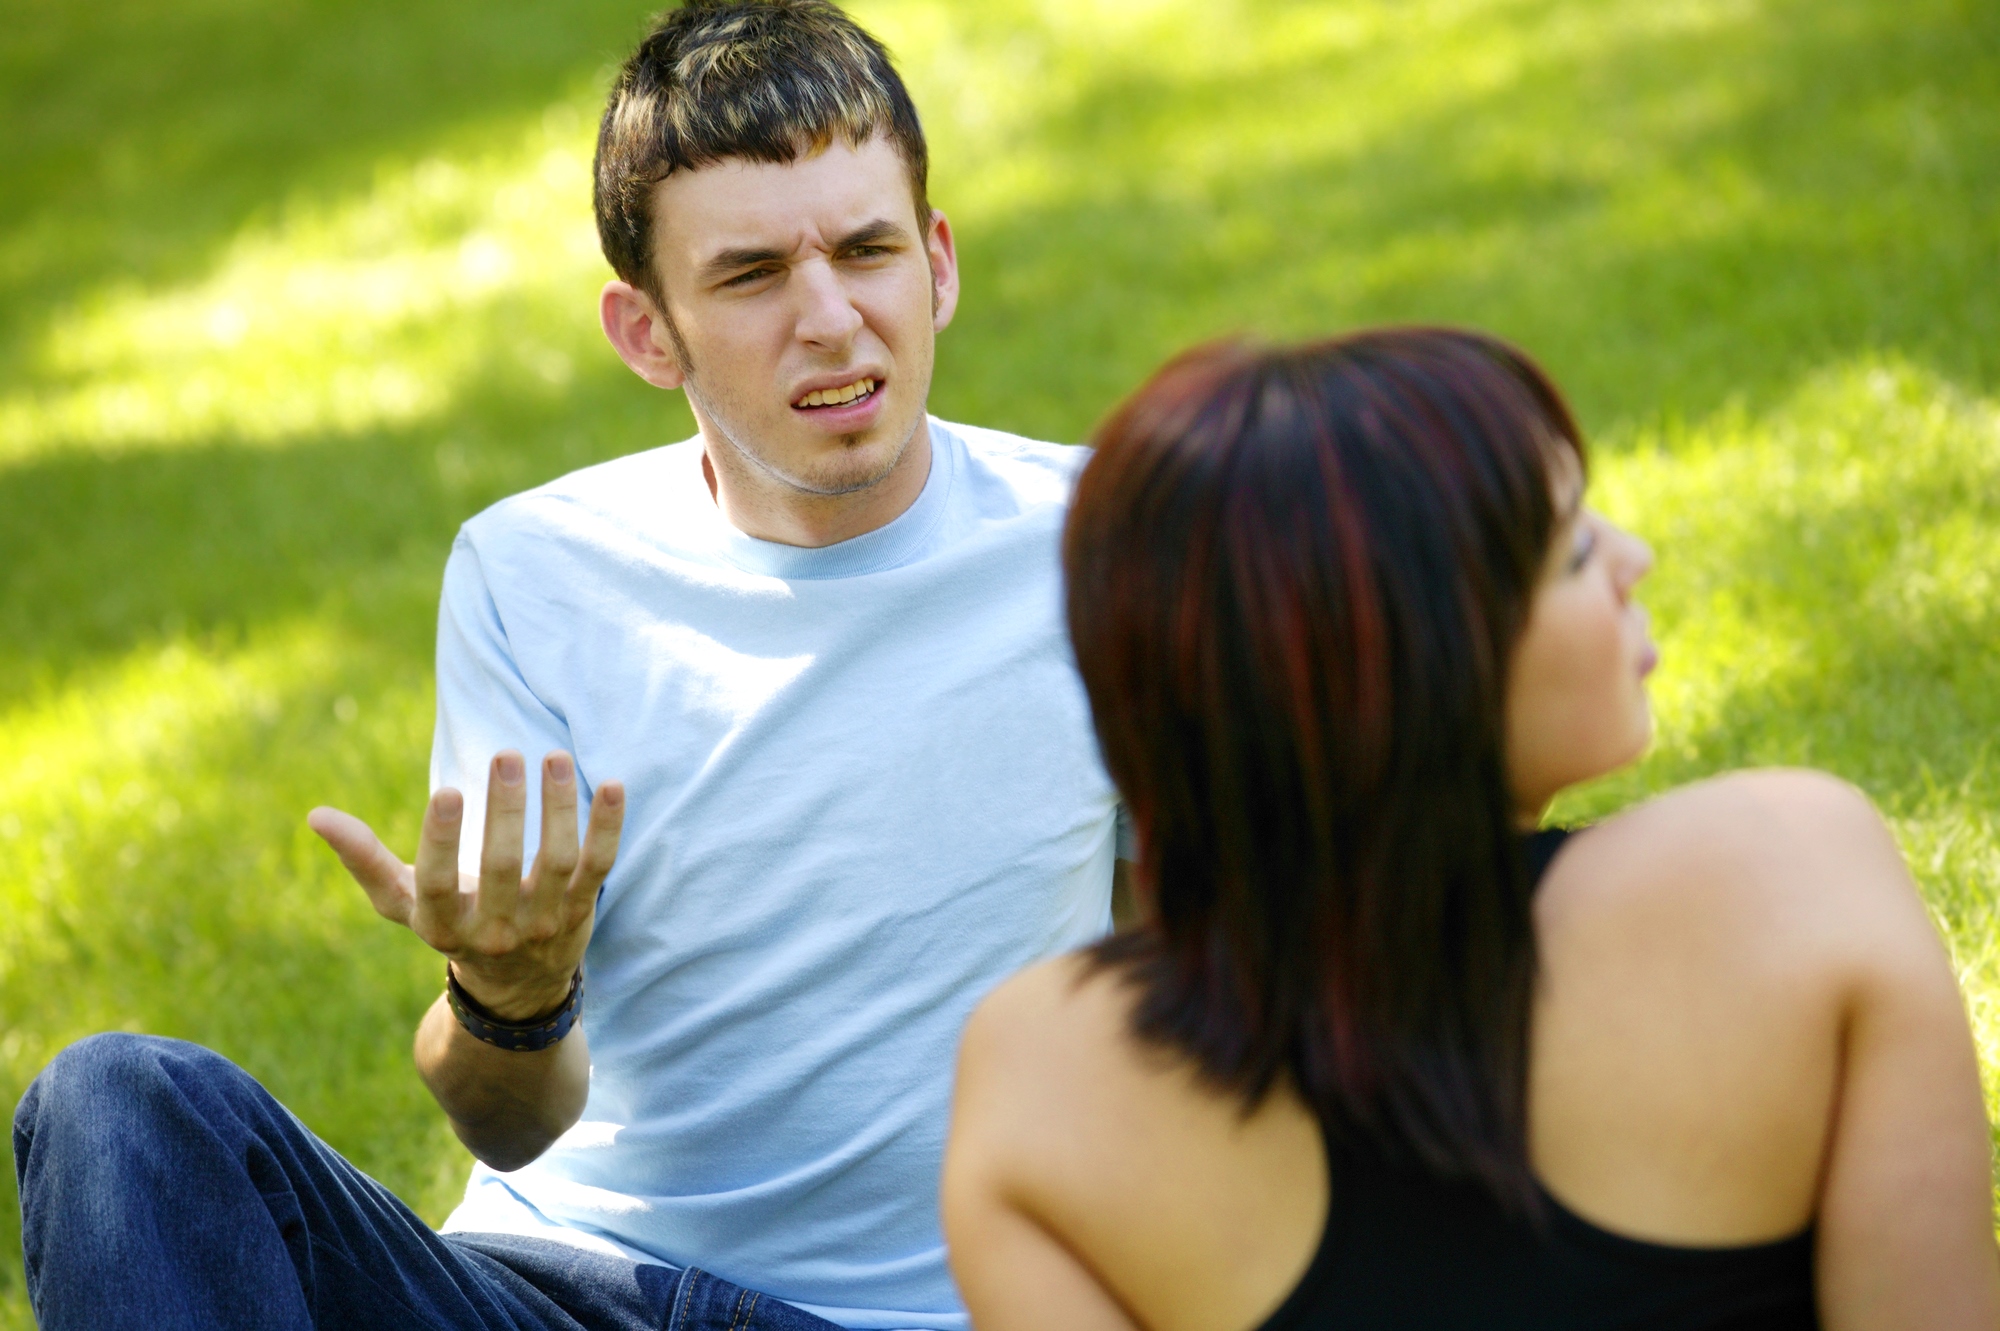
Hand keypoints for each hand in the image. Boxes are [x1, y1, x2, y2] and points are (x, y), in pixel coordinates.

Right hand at [308, 750, 624, 1020]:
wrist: (516, 986)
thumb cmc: (449, 923)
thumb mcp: (402, 902)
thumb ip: (364, 859)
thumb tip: (316, 815)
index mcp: (442, 924)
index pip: (438, 884)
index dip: (442, 841)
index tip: (448, 792)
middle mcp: (495, 928)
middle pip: (504, 868)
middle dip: (507, 811)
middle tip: (505, 755)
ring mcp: (543, 921)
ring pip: (558, 862)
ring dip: (558, 808)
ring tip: (553, 757)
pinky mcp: (581, 909)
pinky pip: (599, 865)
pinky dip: (608, 827)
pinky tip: (614, 785)